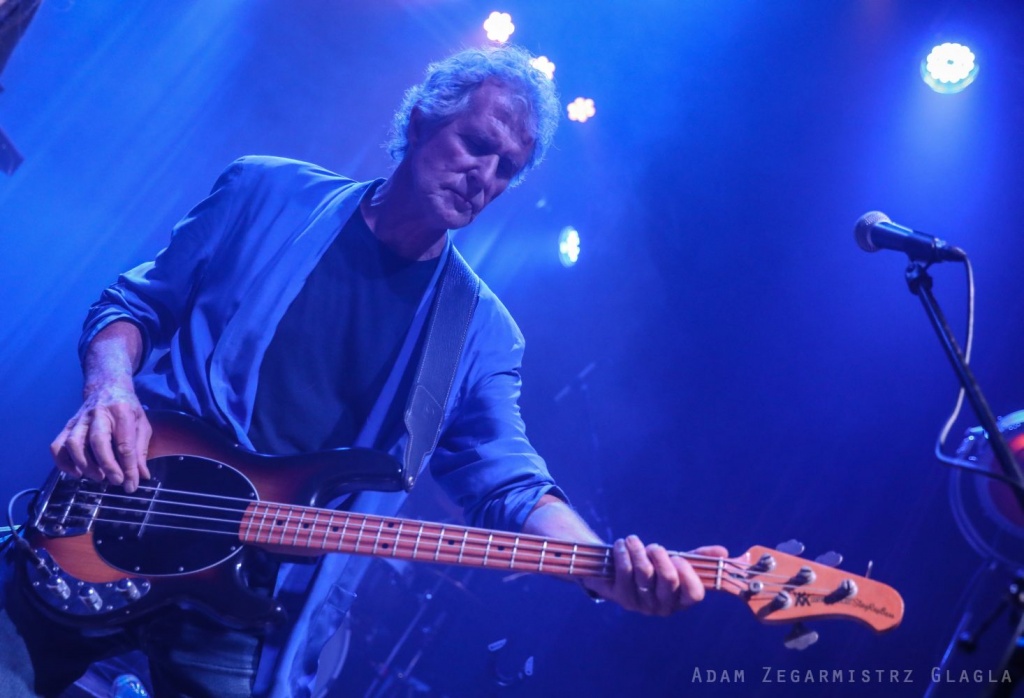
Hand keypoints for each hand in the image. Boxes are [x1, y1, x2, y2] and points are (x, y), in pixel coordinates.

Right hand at [51, 383, 151, 493]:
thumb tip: (141, 476)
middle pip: (97, 441)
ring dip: (84, 464)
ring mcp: (79, 419)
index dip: (128, 466)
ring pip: (73, 443)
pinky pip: (57, 445)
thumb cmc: (127, 408)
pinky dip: (63, 462)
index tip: (131, 484)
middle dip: (106, 465)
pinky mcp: (67, 425)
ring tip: (98, 477)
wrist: (106, 386)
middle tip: (115, 481)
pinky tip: (76, 473)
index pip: (124, 442)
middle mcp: (98, 413)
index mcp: (121, 411)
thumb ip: (141, 450)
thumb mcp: (142, 424)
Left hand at [583, 535, 728, 615]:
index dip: (688, 573)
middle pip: (669, 579)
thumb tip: (723, 552)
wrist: (615, 574)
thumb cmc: (652, 568)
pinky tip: (621, 544)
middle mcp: (663, 607)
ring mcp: (642, 605)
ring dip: (638, 550)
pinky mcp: (622, 598)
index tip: (678, 557)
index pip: (694, 594)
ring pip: (644, 572)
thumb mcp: (675, 563)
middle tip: (654, 546)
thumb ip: (698, 558)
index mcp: (681, 601)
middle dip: (661, 555)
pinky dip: (623, 553)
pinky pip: (625, 571)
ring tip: (632, 540)